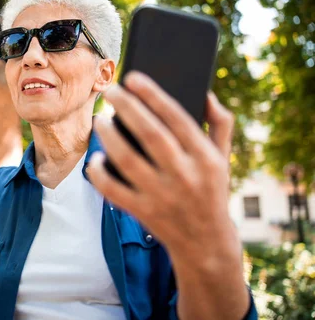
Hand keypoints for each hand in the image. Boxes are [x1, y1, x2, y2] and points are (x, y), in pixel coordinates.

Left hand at [88, 71, 239, 261]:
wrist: (206, 243)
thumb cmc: (211, 191)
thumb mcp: (223, 159)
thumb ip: (220, 124)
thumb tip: (206, 91)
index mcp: (205, 158)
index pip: (177, 118)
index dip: (153, 95)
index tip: (133, 76)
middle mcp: (185, 176)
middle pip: (151, 135)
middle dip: (128, 108)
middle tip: (111, 91)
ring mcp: (162, 196)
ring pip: (129, 160)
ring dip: (109, 137)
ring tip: (99, 119)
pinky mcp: (143, 212)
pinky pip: (114, 191)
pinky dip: (101, 175)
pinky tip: (96, 159)